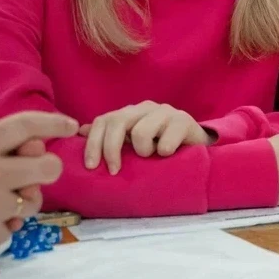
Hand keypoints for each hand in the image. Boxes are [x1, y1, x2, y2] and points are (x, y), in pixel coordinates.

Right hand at [0, 109, 77, 262]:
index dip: (54, 123)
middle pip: (48, 166)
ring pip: (34, 199)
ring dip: (23, 197)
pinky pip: (14, 226)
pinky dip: (2, 223)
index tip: (72, 125)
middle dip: (46, 166)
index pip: (27, 127)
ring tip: (1, 195)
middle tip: (35, 169)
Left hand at [80, 101, 212, 174]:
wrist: (197, 146)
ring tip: (152, 156)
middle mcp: (145, 108)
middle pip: (117, 122)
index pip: (104, 120)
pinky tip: (168, 154)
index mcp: (131, 112)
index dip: (93, 143)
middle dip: (111, 149)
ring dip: (143, 151)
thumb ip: (110, 136)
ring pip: (141, 132)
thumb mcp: (133, 143)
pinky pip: (165, 142)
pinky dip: (163, 153)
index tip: (91, 166)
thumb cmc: (161, 146)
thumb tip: (80, 131)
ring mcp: (166, 112)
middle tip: (115, 170)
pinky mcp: (184, 121)